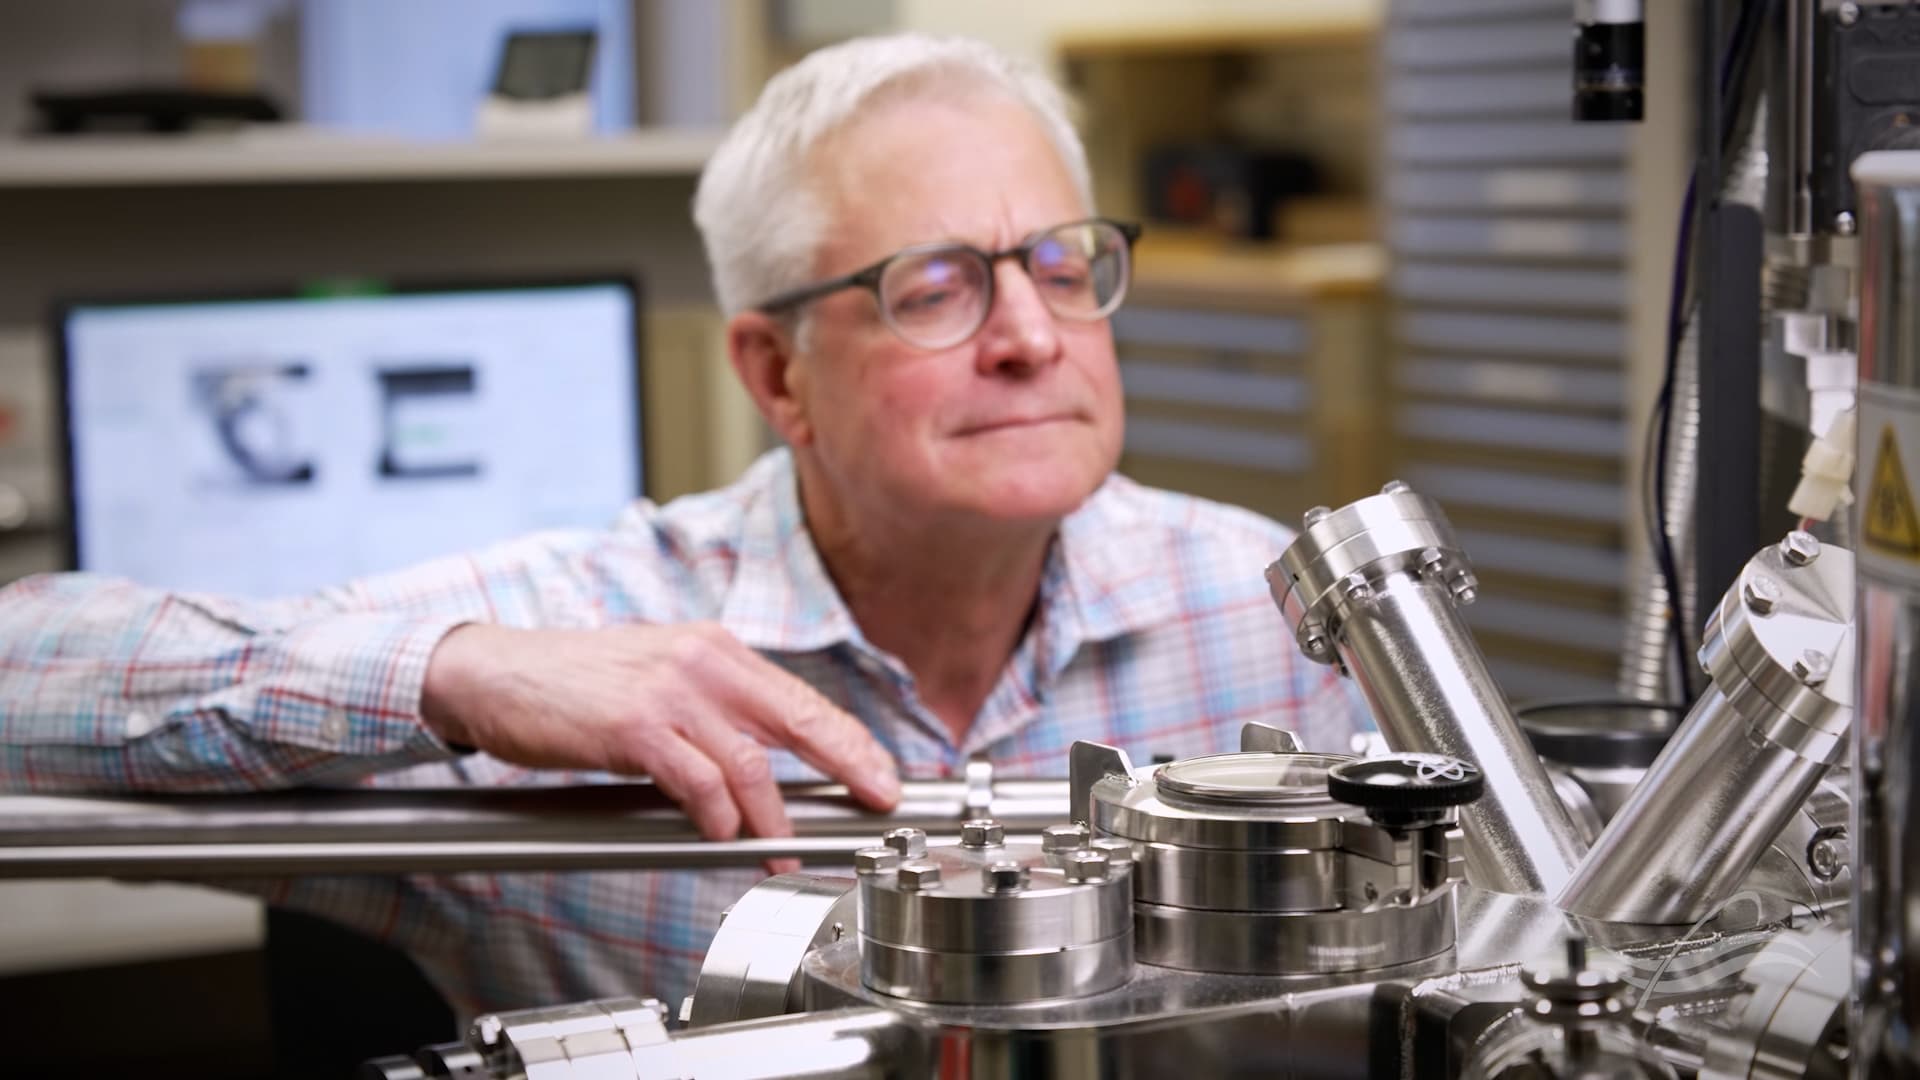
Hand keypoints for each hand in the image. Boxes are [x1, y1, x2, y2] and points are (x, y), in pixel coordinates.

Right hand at [420, 623, 901, 851]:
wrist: (496, 672)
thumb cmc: (576, 683)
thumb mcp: (659, 676)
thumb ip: (713, 710)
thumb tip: (762, 764)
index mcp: (715, 650)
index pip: (802, 698)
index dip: (851, 740)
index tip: (882, 775)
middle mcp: (702, 662)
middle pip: (799, 719)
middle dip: (849, 765)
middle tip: (878, 801)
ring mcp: (669, 692)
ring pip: (749, 764)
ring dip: (772, 819)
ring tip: (782, 853)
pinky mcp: (634, 726)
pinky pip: (696, 780)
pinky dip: (715, 815)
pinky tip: (719, 834)